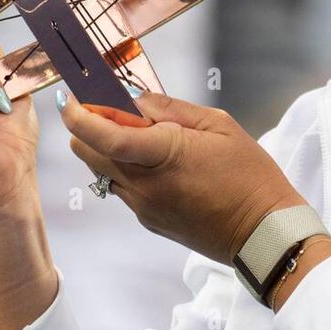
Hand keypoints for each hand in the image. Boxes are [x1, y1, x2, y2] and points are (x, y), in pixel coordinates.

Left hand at [58, 91, 306, 263]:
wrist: (261, 232)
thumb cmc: (249, 174)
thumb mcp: (219, 126)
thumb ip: (171, 109)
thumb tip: (134, 98)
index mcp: (162, 156)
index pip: (103, 135)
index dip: (78, 115)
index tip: (69, 97)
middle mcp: (143, 186)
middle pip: (86, 152)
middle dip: (89, 126)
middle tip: (115, 109)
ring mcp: (142, 207)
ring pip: (100, 170)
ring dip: (107, 148)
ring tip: (144, 136)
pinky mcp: (147, 221)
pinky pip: (121, 188)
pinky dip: (126, 168)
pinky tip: (158, 162)